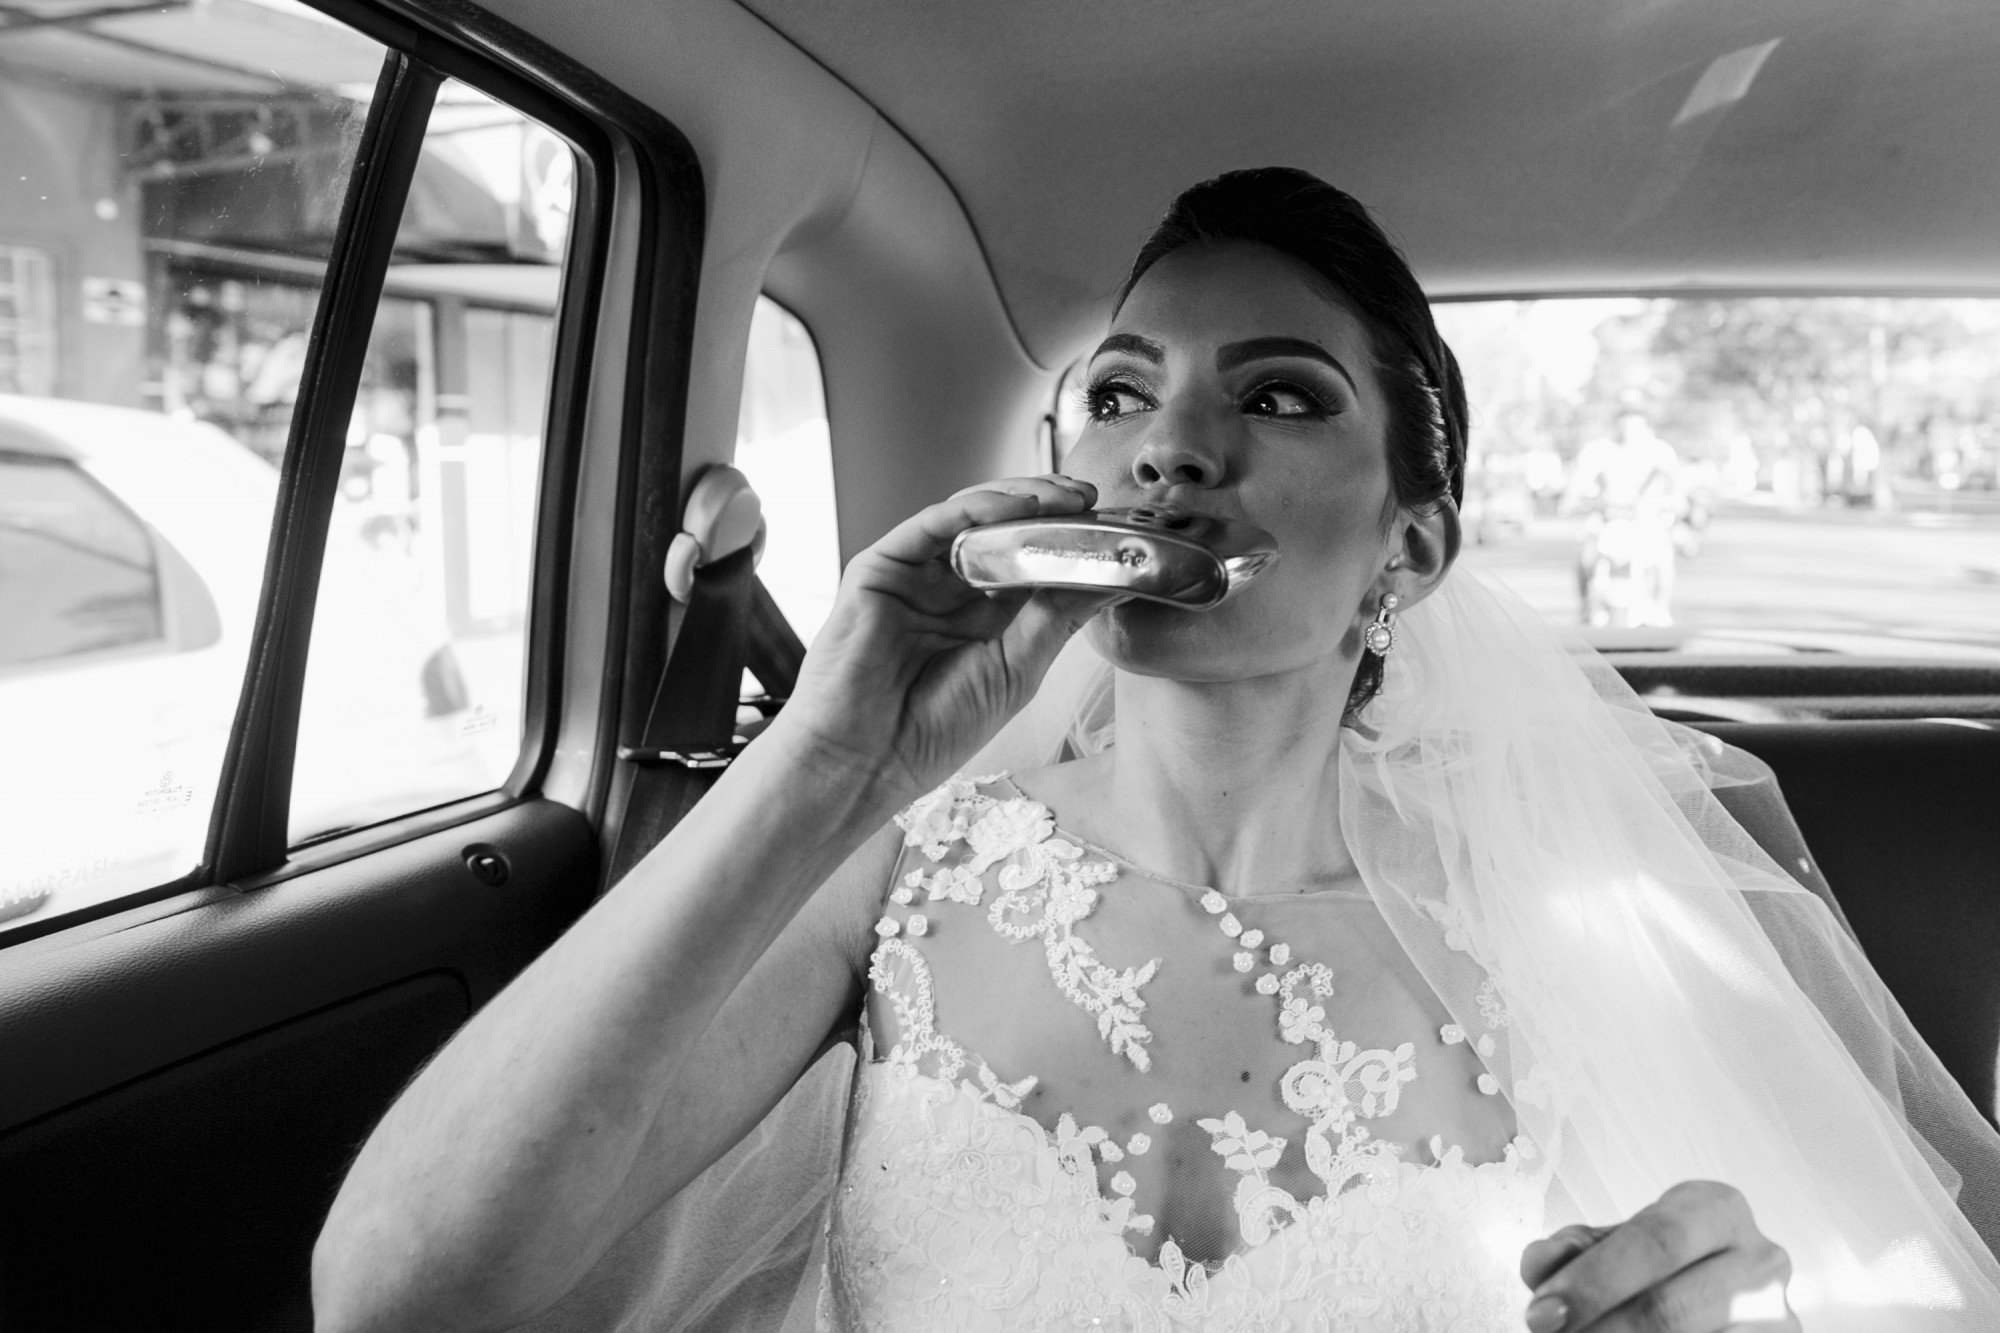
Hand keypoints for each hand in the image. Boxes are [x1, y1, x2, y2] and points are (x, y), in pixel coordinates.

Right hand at [774, 475, 1118, 797]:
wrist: (864, 761)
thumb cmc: (934, 728)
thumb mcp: (1019, 668)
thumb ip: (1059, 618)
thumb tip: (1114, 578)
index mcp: (986, 617)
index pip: (1035, 563)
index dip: (1073, 542)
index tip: (1118, 529)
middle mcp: (951, 590)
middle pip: (1006, 532)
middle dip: (1052, 512)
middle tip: (1093, 500)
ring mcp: (916, 576)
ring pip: (972, 519)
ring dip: (1021, 502)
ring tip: (1066, 498)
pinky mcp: (881, 567)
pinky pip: (932, 524)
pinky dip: (974, 509)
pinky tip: (1013, 506)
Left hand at [1519, 1181, 1795, 1331]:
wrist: (1711, 1297)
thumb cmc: (1654, 1268)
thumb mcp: (1611, 1246)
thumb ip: (1570, 1249)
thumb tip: (1540, 1264)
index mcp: (1717, 1209)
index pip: (1654, 1241)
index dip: (1594, 1280)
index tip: (1541, 1312)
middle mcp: (1761, 1261)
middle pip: (1669, 1307)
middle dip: (1599, 1330)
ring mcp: (1780, 1317)